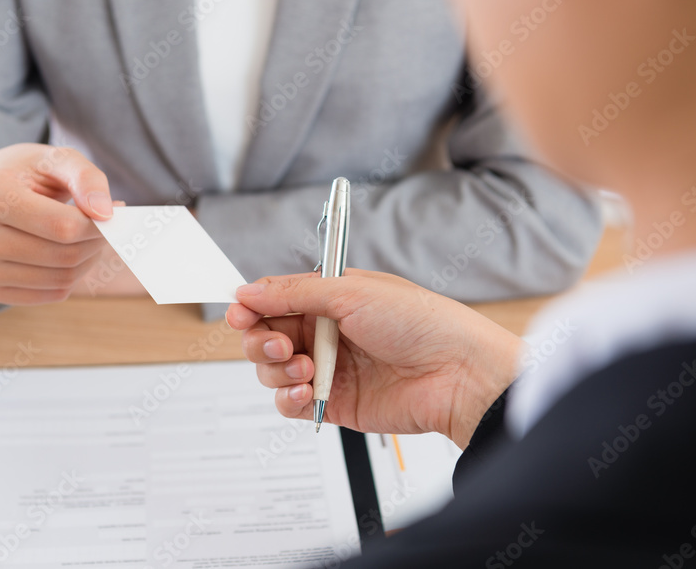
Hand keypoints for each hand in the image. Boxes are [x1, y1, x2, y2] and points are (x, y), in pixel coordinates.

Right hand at [0, 143, 139, 303]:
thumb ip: (86, 178)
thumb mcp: (57, 159)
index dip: (99, 224)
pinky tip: (67, 252)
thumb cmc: (27, 173)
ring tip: (85, 236)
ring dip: (87, 259)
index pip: (63, 227)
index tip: (116, 212)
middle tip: (104, 225)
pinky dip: (71, 277)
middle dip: (96, 241)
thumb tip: (106, 213)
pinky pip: (51, 294)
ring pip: (62, 278)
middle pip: (64, 255)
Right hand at [226, 270, 521, 448]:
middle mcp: (325, 332)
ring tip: (305, 368)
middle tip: (281, 345)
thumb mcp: (350, 291)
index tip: (239, 313)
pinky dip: (288, 398)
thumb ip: (292, 292)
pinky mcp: (334, 403)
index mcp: (330, 297)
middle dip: (262, 341)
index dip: (251, 307)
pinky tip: (307, 391)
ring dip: (278, 370)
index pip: (274, 300)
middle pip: (265, 336)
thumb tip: (247, 291)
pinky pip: (289, 403)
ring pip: (272, 371)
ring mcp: (328, 368)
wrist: (456, 374)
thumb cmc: (420, 322)